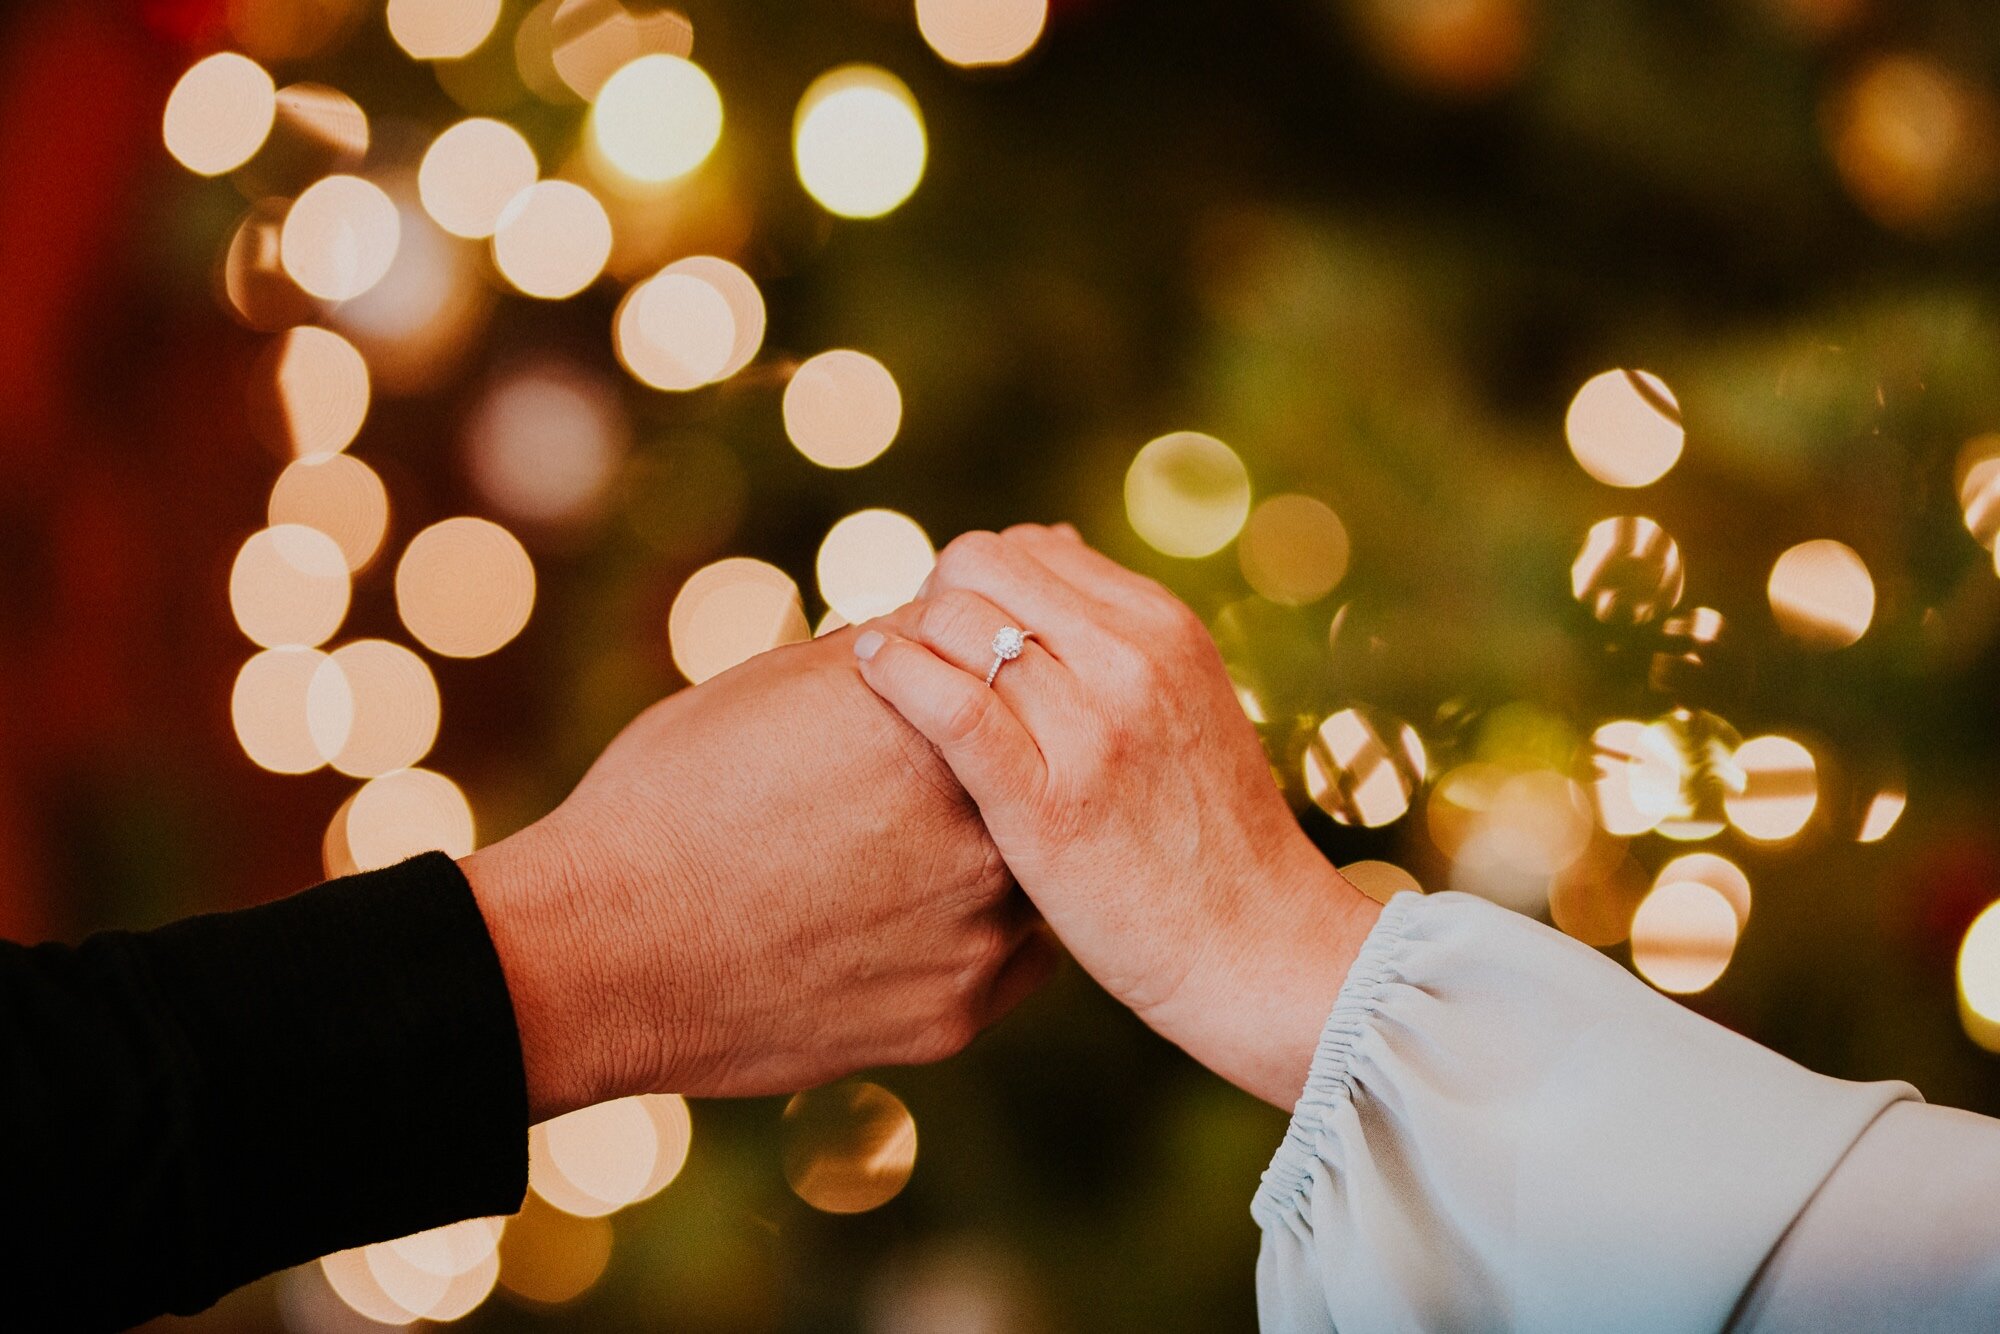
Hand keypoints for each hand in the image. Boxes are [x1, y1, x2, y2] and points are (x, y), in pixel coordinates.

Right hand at [460, 628, 1053, 1120]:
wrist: (597, 949)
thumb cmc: (669, 795)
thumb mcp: (776, 686)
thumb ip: (887, 656)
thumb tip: (949, 618)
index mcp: (945, 728)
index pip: (1009, 683)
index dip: (979, 685)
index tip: (951, 694)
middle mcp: (987, 828)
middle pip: (1035, 782)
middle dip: (996, 774)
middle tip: (930, 782)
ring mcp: (982, 932)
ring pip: (1032, 877)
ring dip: (994, 859)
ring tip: (912, 855)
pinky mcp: (958, 1015)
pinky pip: (1010, 961)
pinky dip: (972, 937)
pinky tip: (911, 922)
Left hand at [852, 526, 1378, 1107]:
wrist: (1260, 948)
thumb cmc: (1208, 836)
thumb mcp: (1185, 703)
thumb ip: (1117, 636)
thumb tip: (1051, 552)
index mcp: (1163, 627)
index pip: (1029, 547)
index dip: (975, 579)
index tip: (956, 626)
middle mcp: (1131, 659)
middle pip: (982, 566)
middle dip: (934, 597)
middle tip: (918, 652)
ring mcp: (1091, 729)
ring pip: (957, 623)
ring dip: (908, 636)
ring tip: (884, 670)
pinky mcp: (1047, 803)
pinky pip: (951, 705)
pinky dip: (896, 673)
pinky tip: (871, 671)